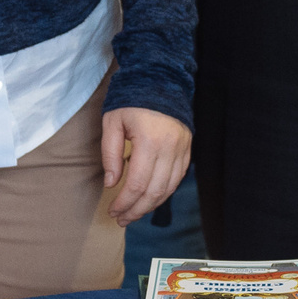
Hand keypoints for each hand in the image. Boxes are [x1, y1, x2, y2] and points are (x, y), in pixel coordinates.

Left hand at [99, 107, 189, 224]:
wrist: (161, 79)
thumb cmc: (132, 99)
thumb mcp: (113, 122)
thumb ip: (110, 154)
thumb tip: (112, 183)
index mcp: (150, 142)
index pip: (138, 184)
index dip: (125, 202)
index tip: (113, 210)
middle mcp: (170, 149)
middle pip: (155, 192)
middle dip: (137, 210)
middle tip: (121, 219)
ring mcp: (182, 150)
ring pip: (169, 188)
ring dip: (151, 205)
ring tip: (133, 213)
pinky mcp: (187, 150)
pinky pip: (177, 179)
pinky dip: (164, 192)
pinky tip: (150, 198)